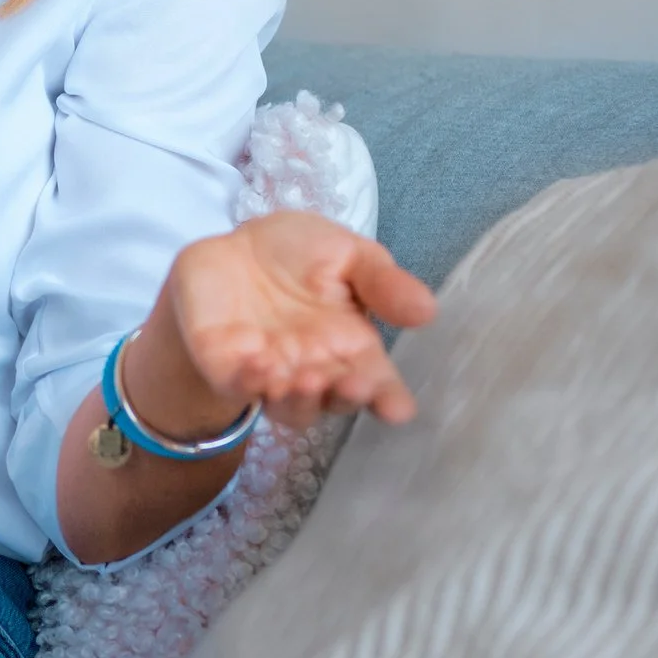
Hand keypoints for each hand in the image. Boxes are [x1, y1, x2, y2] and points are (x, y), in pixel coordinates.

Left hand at [161, 210, 436, 432]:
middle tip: (354, 383)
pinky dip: (250, 382)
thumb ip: (382, 282)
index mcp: (353, 349)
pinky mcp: (228, 371)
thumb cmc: (298, 255)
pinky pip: (240, 387)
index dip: (389, 399)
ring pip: (292, 406)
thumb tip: (429, 310)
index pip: (379, 384)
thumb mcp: (347, 254)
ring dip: (301, 398)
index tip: (397, 408)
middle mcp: (318, 372)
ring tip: (306, 377)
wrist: (231, 248)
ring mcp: (273, 377)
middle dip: (346, 397)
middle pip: (338, 400)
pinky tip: (259, 364)